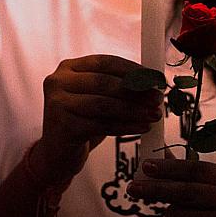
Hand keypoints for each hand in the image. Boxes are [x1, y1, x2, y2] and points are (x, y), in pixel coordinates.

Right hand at [36, 55, 165, 180]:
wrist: (58, 154)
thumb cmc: (82, 122)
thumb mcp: (96, 98)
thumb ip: (117, 86)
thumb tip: (153, 81)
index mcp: (68, 67)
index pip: (105, 62)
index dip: (133, 69)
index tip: (155, 78)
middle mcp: (58, 81)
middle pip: (104, 82)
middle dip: (136, 90)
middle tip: (158, 98)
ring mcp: (57, 103)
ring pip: (104, 104)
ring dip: (134, 109)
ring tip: (154, 115)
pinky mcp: (63, 126)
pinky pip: (102, 124)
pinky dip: (126, 126)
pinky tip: (142, 127)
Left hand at [127, 155, 215, 216]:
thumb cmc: (207, 202)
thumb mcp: (198, 182)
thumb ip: (178, 168)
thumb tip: (153, 149)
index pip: (195, 168)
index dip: (169, 167)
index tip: (146, 166)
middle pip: (187, 191)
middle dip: (157, 188)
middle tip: (134, 187)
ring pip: (181, 215)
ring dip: (168, 212)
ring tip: (172, 211)